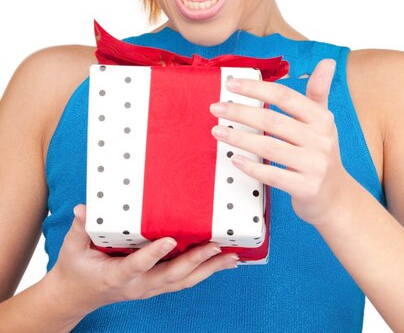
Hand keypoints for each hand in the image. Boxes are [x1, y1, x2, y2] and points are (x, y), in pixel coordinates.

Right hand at [49, 204, 238, 311]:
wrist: (76, 296)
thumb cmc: (75, 268)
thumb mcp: (72, 248)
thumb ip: (80, 228)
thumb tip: (84, 208)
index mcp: (116, 275)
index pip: (137, 265)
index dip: (154, 254)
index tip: (170, 240)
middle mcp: (138, 286)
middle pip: (171, 276)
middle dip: (196, 261)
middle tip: (216, 246)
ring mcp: (149, 288)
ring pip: (183, 281)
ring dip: (208, 269)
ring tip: (231, 257)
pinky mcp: (156, 286)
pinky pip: (184, 281)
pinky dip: (204, 272)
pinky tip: (221, 263)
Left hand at [209, 59, 349, 227]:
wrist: (336, 197)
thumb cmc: (321, 152)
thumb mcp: (323, 120)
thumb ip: (319, 91)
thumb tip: (328, 61)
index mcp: (321, 118)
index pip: (284, 96)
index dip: (256, 88)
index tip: (231, 84)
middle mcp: (320, 139)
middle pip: (272, 120)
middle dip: (240, 112)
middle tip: (216, 107)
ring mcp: (314, 165)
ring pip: (269, 147)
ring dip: (239, 138)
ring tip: (217, 130)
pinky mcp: (306, 188)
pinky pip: (273, 176)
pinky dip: (252, 166)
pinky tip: (234, 159)